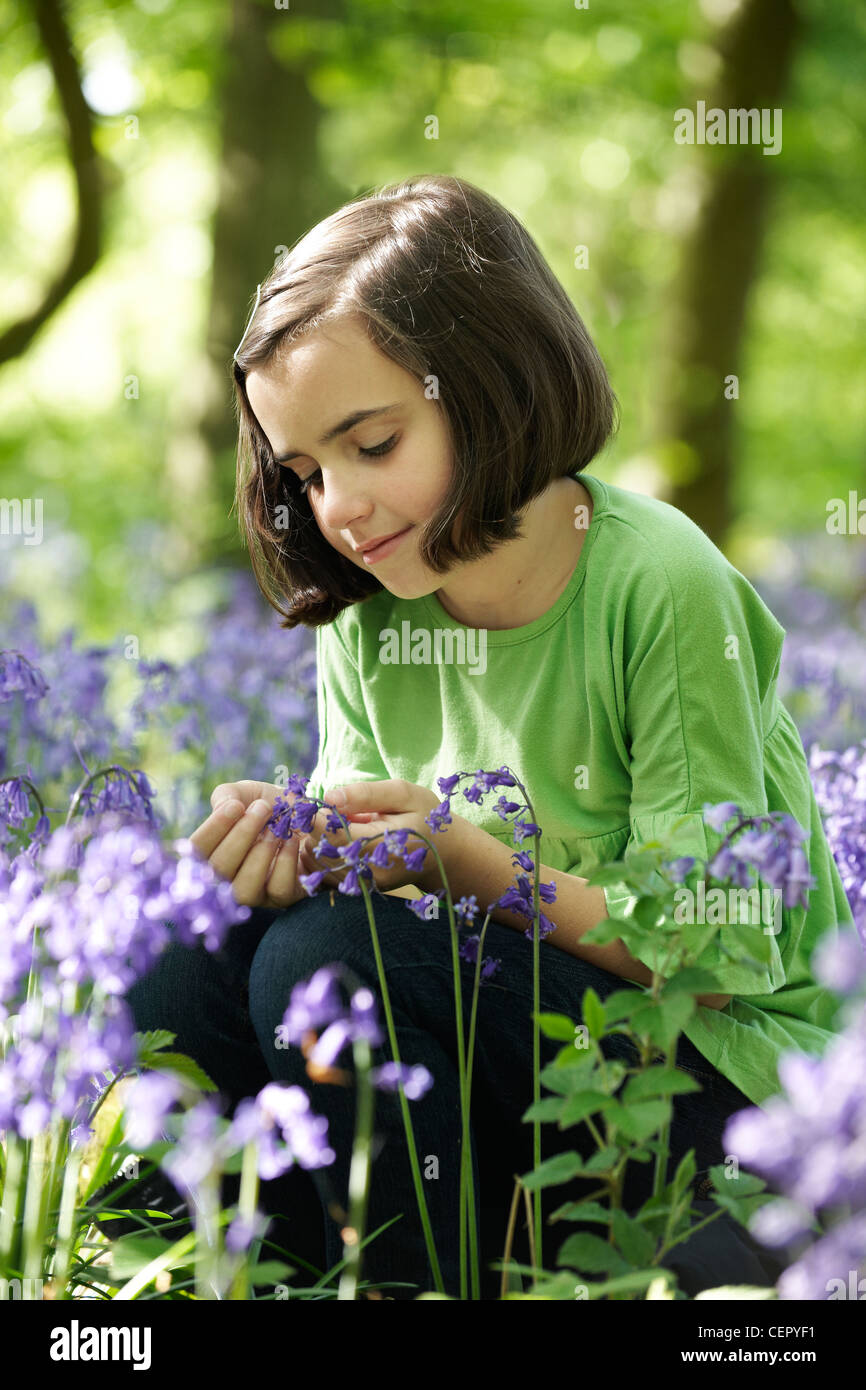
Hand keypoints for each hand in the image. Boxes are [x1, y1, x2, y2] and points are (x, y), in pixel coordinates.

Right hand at [189, 780, 306, 909]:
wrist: (307, 816)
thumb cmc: (269, 806)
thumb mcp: (246, 793)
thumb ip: (227, 795)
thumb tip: (226, 807)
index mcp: (212, 852)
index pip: (196, 850)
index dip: (213, 829)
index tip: (236, 806)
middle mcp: (227, 878)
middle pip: (219, 870)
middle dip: (242, 835)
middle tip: (263, 809)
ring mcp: (255, 892)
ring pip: (244, 890)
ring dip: (260, 854)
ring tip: (276, 830)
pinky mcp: (283, 897)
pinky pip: (279, 890)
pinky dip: (285, 862)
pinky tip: (291, 841)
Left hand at [298, 779, 450, 895]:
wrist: (444, 853)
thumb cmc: (425, 816)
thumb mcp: (403, 794)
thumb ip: (366, 794)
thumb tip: (329, 796)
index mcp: (380, 845)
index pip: (330, 832)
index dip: (316, 814)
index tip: (318, 799)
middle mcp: (369, 872)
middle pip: (318, 848)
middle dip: (313, 827)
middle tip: (323, 809)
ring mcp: (363, 885)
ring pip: (316, 862)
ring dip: (316, 840)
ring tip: (332, 823)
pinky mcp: (358, 890)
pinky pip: (323, 872)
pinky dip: (321, 853)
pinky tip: (336, 838)